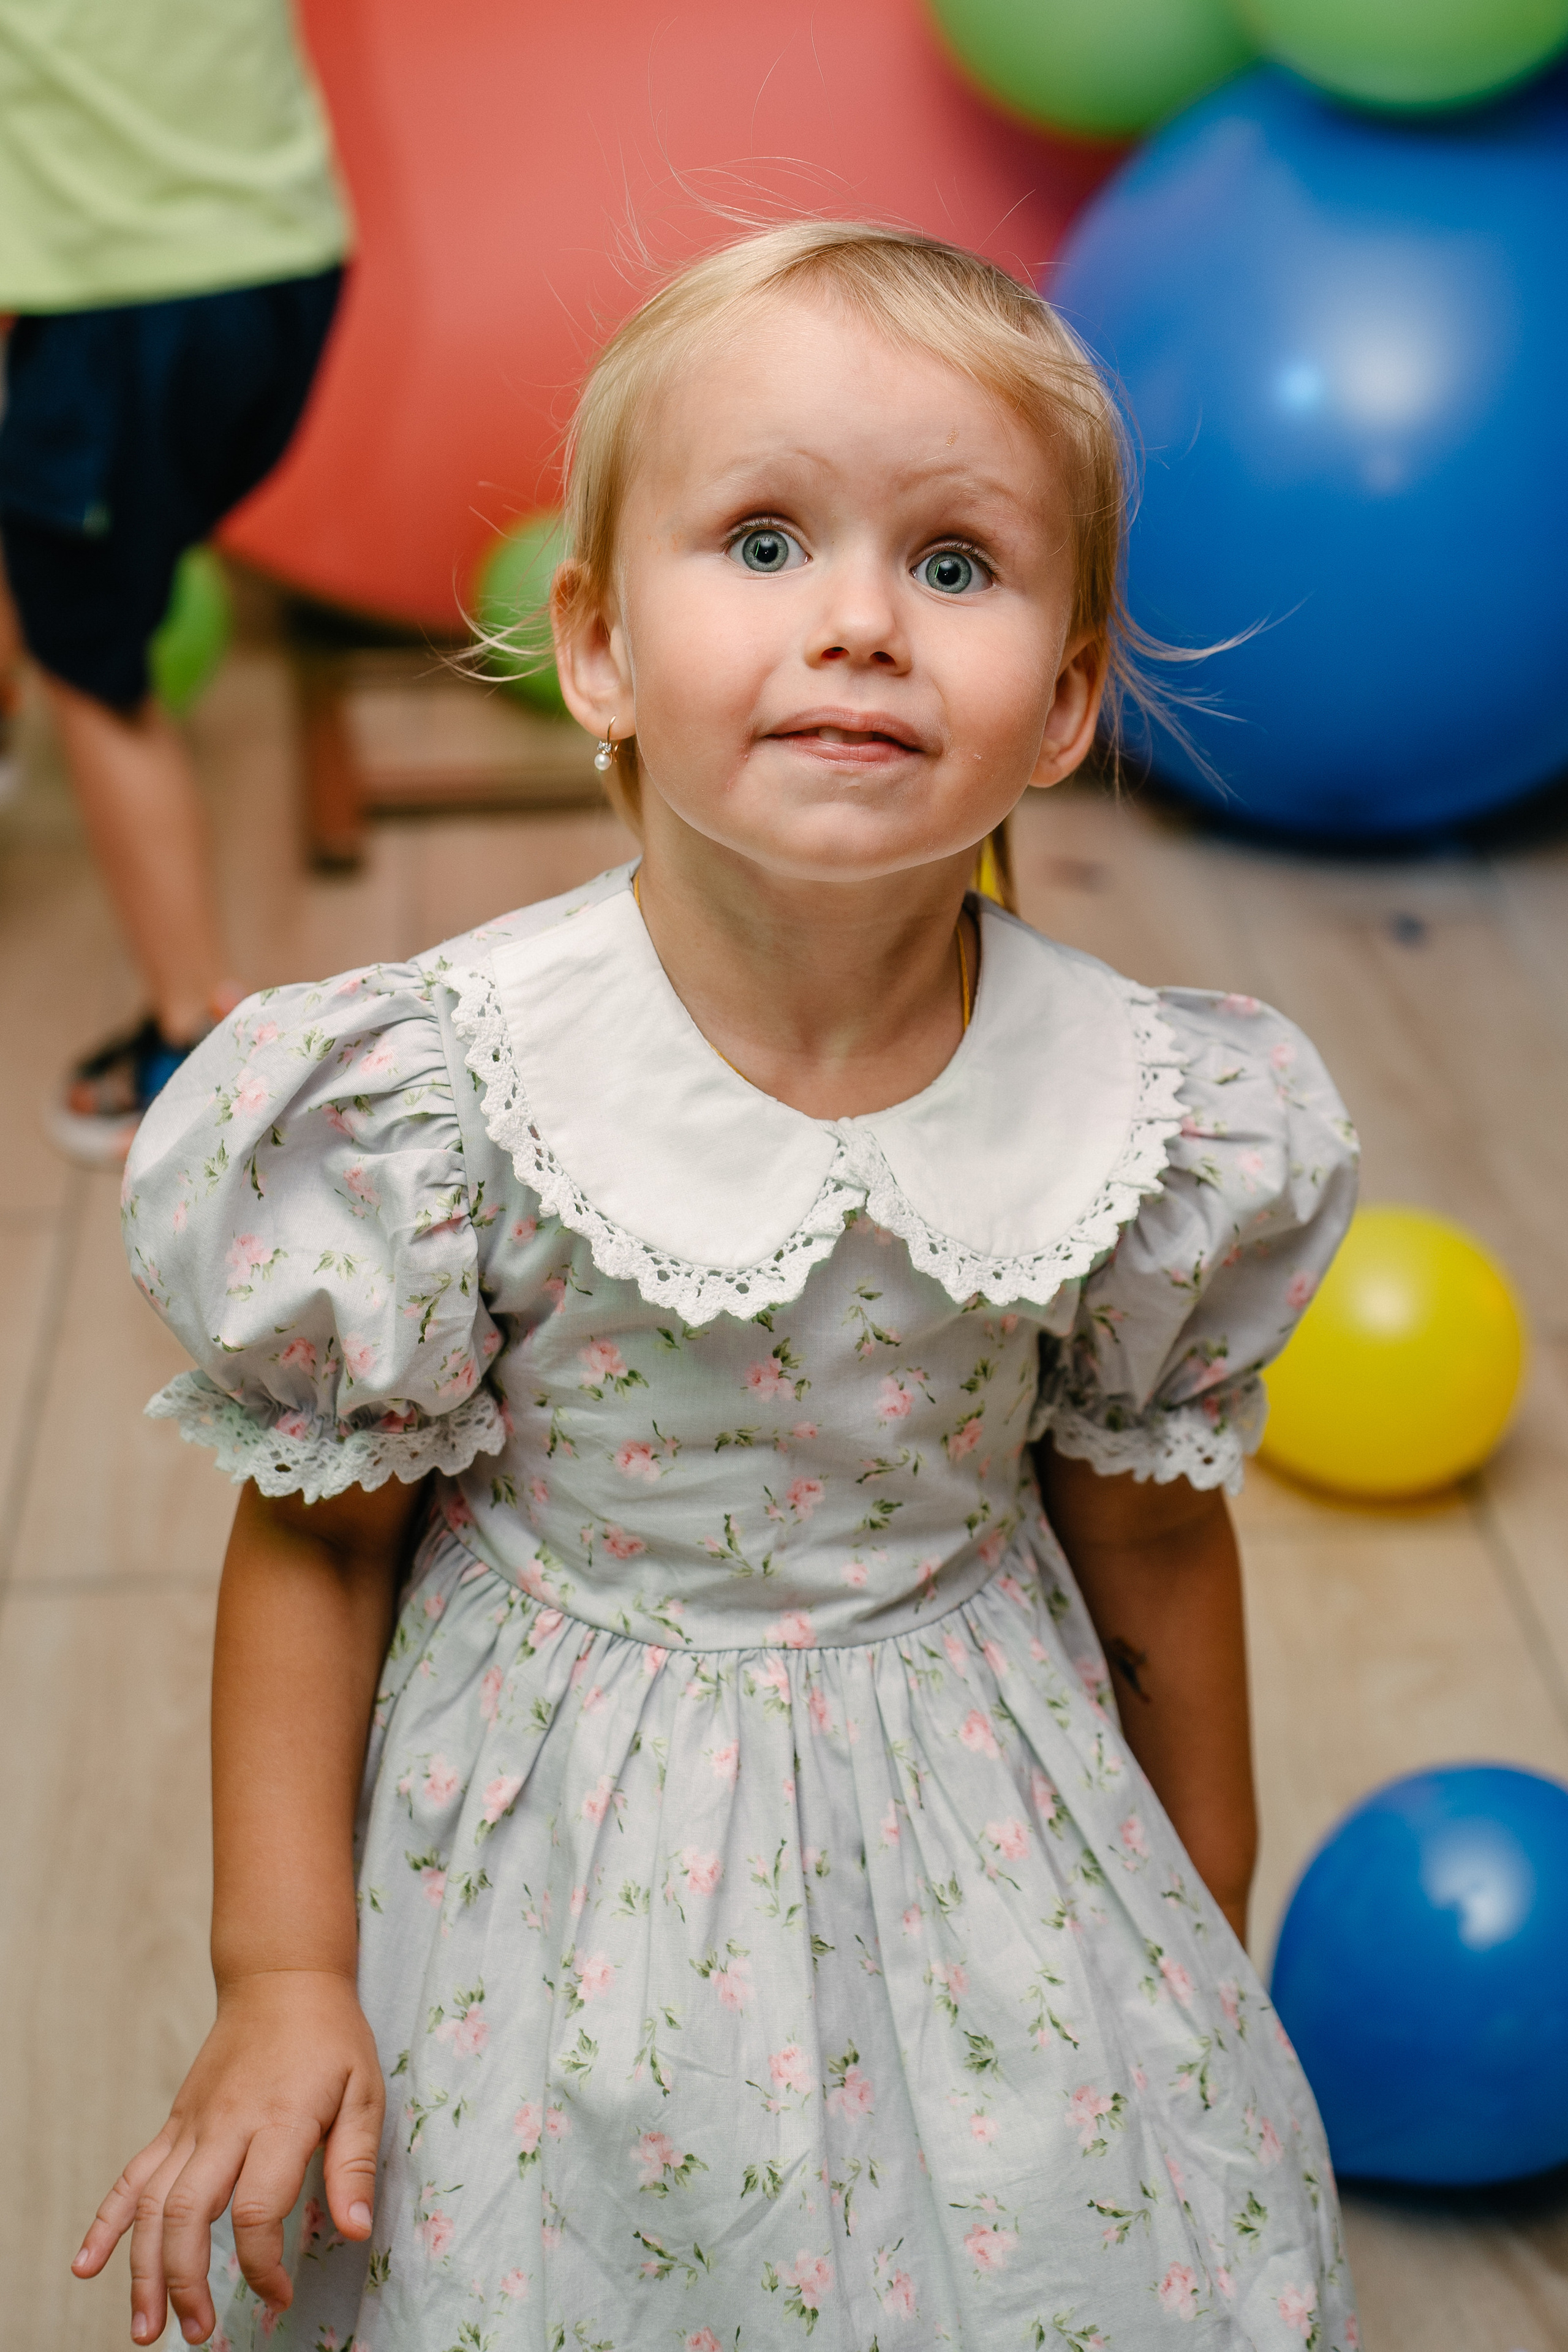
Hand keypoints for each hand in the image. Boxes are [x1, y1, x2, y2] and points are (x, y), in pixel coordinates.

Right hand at [72, 1968, 382, 2346]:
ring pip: (151, 2203)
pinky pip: (132, 2175)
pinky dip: (107, 2222)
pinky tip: (87, 2264)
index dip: (262, 2263)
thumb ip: (356, 2163)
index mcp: (279, 2120)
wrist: (281, 1979)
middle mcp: (225, 2125)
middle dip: (185, 2282)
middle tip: (197, 2334)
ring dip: (143, 2269)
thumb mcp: (365, 2090)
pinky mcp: (175, 2123)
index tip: (278, 2295)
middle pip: (187, 2212)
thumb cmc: (330, 2038)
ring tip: (146, 2328)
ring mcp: (192, 2124)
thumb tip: (356, 2232)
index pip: (256, 2208)